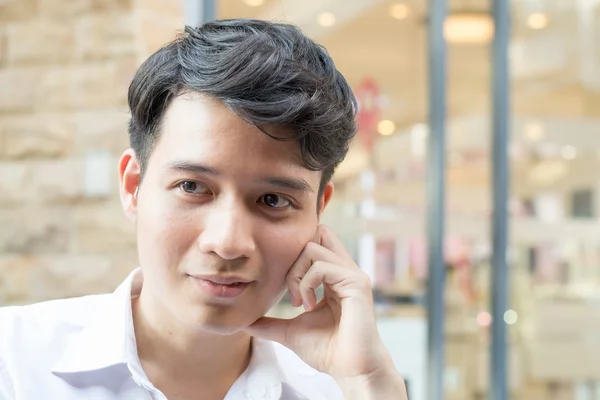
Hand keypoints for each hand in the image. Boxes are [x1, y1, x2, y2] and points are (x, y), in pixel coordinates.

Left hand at [244, 225, 405, 398]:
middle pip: (315, 233)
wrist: (350, 370)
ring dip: (297, 274)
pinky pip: (322, 265)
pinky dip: (307, 283)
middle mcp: (345, 270)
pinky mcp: (357, 282)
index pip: (314, 242)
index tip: (288, 287)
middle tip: (292, 290)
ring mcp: (352, 274)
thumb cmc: (327, 351)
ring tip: (300, 301)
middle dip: (293, 258)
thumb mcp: (290, 331)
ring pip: (313, 246)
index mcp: (335, 276)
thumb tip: (245, 321)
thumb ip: (270, 322)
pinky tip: (309, 306)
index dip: (294, 255)